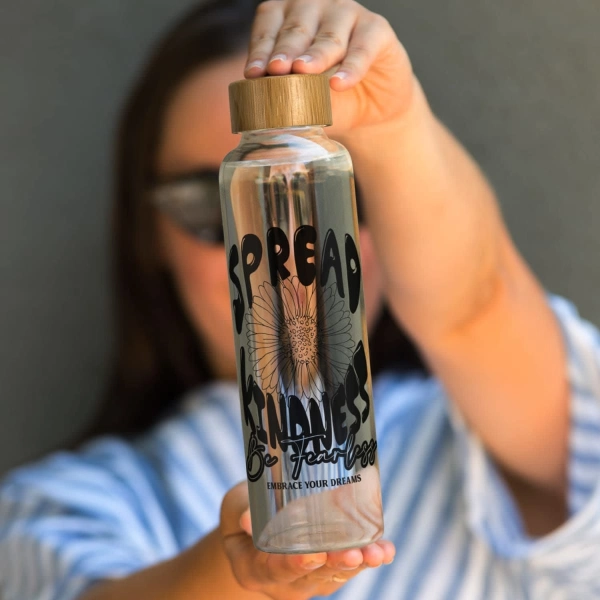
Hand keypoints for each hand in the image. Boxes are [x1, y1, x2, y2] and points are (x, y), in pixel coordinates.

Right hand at [220, 482, 394, 599]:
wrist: (253, 524)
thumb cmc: (243, 508)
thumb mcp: (237, 504)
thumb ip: (243, 509)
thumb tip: (246, 518)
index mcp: (254, 569)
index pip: (274, 570)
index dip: (294, 564)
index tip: (314, 555)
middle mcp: (282, 581)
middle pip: (312, 576)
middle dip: (337, 564)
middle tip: (356, 554)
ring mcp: (306, 579)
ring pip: (335, 575)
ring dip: (359, 563)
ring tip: (379, 552)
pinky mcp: (326, 570)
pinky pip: (348, 568)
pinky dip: (368, 558)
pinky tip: (386, 550)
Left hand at [245, 0, 414, 132]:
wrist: (370, 113)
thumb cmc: (328, 99)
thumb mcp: (301, 99)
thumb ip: (282, 97)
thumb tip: (259, 108)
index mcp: (290, 18)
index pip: (269, 25)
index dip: (261, 49)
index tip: (253, 74)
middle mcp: (317, 8)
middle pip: (297, 28)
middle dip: (285, 50)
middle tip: (275, 70)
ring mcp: (348, 14)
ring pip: (328, 35)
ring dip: (315, 55)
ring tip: (303, 72)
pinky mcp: (377, 30)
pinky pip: (363, 47)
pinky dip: (351, 68)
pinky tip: (339, 84)